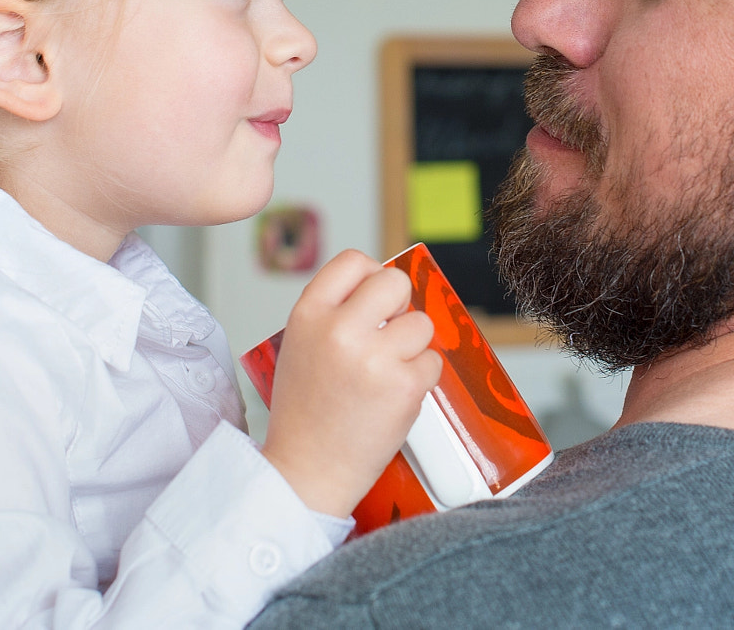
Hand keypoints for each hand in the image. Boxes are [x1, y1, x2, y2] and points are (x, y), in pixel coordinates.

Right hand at [261, 250, 441, 517]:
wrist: (307, 472)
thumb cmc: (306, 415)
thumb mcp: (301, 348)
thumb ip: (333, 315)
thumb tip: (380, 289)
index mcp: (308, 315)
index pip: (353, 261)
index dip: (371, 276)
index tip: (374, 299)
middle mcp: (339, 329)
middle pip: (395, 282)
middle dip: (400, 306)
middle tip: (388, 335)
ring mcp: (374, 358)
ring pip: (421, 324)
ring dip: (412, 348)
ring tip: (385, 376)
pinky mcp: (404, 386)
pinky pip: (432, 362)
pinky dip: (421, 379)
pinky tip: (394, 398)